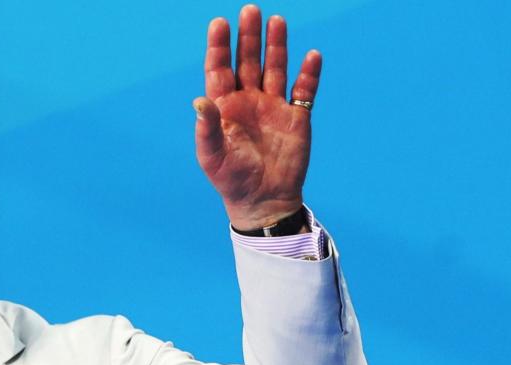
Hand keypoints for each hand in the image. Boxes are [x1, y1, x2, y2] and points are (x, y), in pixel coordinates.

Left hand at [193, 5, 320, 229]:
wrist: (262, 201)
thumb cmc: (231, 179)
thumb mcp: (212, 156)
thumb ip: (206, 128)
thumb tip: (199, 100)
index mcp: (224, 107)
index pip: (219, 70)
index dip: (219, 47)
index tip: (218, 24)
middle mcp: (248, 101)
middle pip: (247, 61)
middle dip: (248, 37)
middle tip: (249, 10)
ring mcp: (273, 106)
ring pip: (275, 68)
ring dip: (276, 46)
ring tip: (276, 21)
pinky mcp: (296, 117)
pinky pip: (304, 90)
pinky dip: (308, 73)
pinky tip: (311, 55)